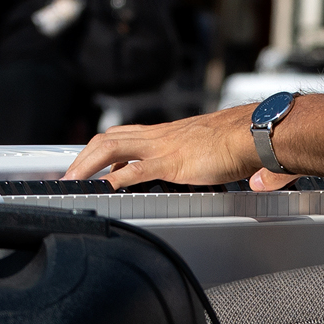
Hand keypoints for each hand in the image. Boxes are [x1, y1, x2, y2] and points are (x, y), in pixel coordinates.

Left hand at [66, 103, 272, 188]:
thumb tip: (222, 175)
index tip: (88, 166)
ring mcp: (163, 148)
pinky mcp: (172, 163)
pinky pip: (134, 171)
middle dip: (83, 158)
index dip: (102, 150)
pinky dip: (112, 181)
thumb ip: (208, 161)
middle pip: (108, 139)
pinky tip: (100, 191)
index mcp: (167, 133)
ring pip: (111, 148)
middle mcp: (159, 136)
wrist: (255, 132)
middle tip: (67, 177)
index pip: (124, 136)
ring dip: (87, 167)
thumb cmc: (242, 140)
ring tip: (71, 184)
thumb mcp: (213, 151)